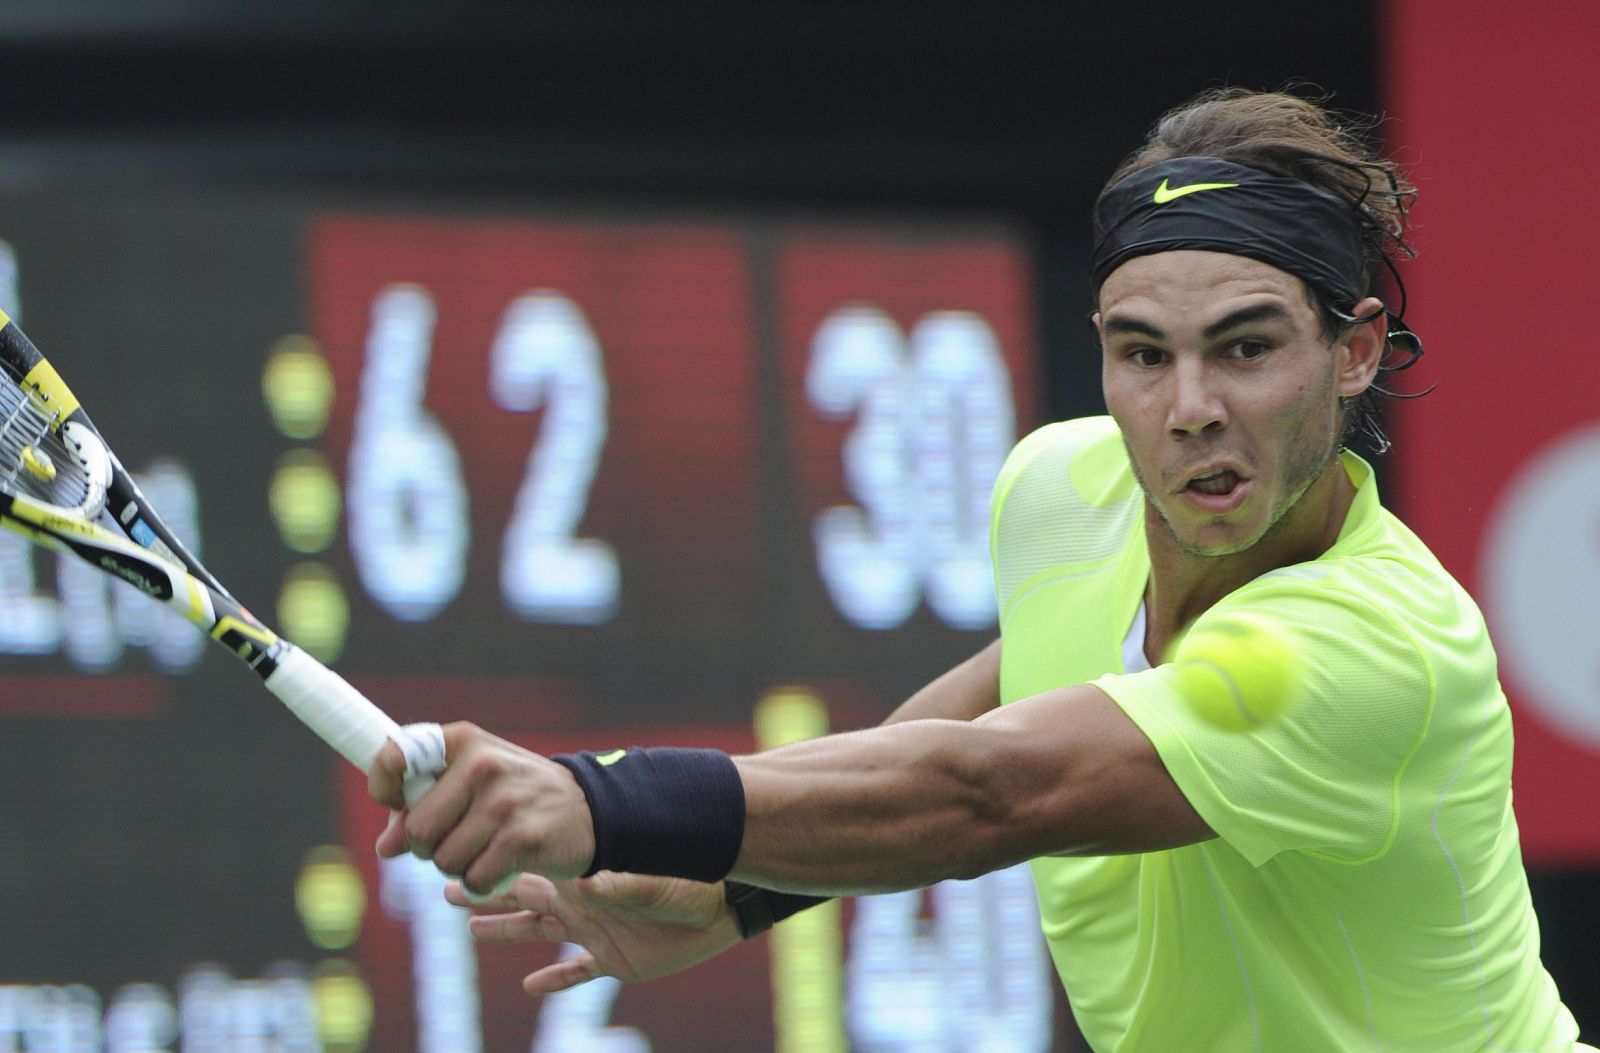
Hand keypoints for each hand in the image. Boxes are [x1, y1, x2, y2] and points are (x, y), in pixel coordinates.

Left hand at [368, 722, 595, 894]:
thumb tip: (385, 847)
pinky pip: (473, 880)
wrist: (590, 809)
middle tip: (456, 838)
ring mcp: (504, 802)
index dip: (384, 788)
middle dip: (428, 847)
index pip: (395, 757)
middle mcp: (482, 765)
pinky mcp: (522, 838)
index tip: (396, 803)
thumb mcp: (472, 782)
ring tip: (485, 849)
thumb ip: (425, 805)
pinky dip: (482, 883)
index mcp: (463, 741)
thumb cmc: (517, 795)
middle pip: (417, 830)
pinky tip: (502, 865)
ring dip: (458, 867)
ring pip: (444, 861)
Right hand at [446, 871, 741, 995]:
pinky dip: (554, 980)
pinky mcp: (612, 959)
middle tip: (445, 888)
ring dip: (505, 932)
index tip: (458, 856)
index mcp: (584, 878)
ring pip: (538, 932)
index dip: (494, 865)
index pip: (530, 869)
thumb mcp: (650, 882)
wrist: (722, 906)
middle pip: (521, 899)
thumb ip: (618, 886)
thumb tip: (586, 885)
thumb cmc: (688, 882)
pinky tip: (530, 986)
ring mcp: (594, 931)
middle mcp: (581, 902)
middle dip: (483, 895)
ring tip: (470, 930)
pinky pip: (575, 973)